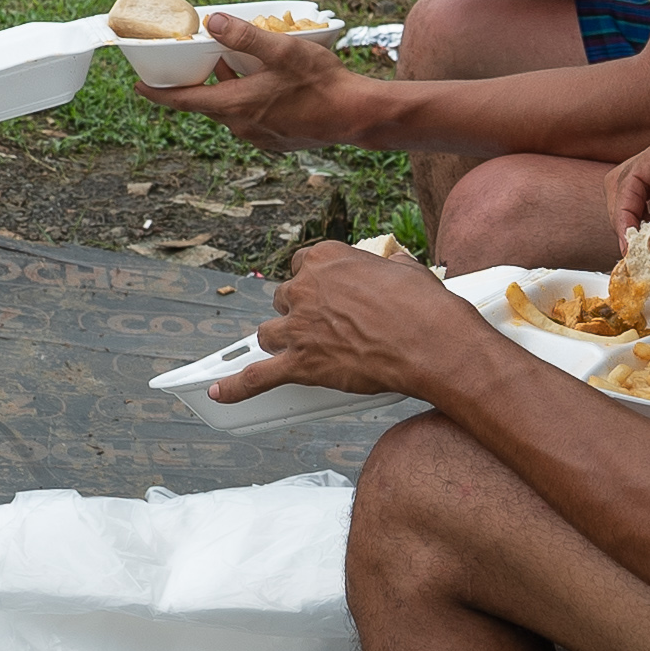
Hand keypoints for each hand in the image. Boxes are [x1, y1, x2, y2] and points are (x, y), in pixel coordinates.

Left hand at [129, 15, 369, 147]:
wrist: (357, 116)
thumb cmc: (322, 83)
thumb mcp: (281, 50)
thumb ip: (244, 36)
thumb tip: (210, 21)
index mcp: (235, 106)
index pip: (182, 101)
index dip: (156, 93)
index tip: (138, 85)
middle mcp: (241, 127)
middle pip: (206, 104)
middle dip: (198, 83)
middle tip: (194, 61)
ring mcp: (259, 137)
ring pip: (230, 111)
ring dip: (226, 89)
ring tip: (231, 63)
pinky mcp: (276, 141)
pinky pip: (250, 119)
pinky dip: (246, 100)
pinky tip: (263, 84)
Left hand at [217, 237, 482, 402]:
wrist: (431, 342)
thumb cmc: (425, 307)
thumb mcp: (406, 269)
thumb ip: (385, 268)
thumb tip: (391, 269)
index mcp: (327, 258)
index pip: (302, 264)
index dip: (309, 282)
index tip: (320, 292)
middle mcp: (306, 288)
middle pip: (283, 300)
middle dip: (298, 313)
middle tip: (322, 326)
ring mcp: (299, 326)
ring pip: (268, 334)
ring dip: (279, 342)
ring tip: (294, 352)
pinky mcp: (300, 363)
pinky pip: (257, 377)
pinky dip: (236, 386)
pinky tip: (218, 392)